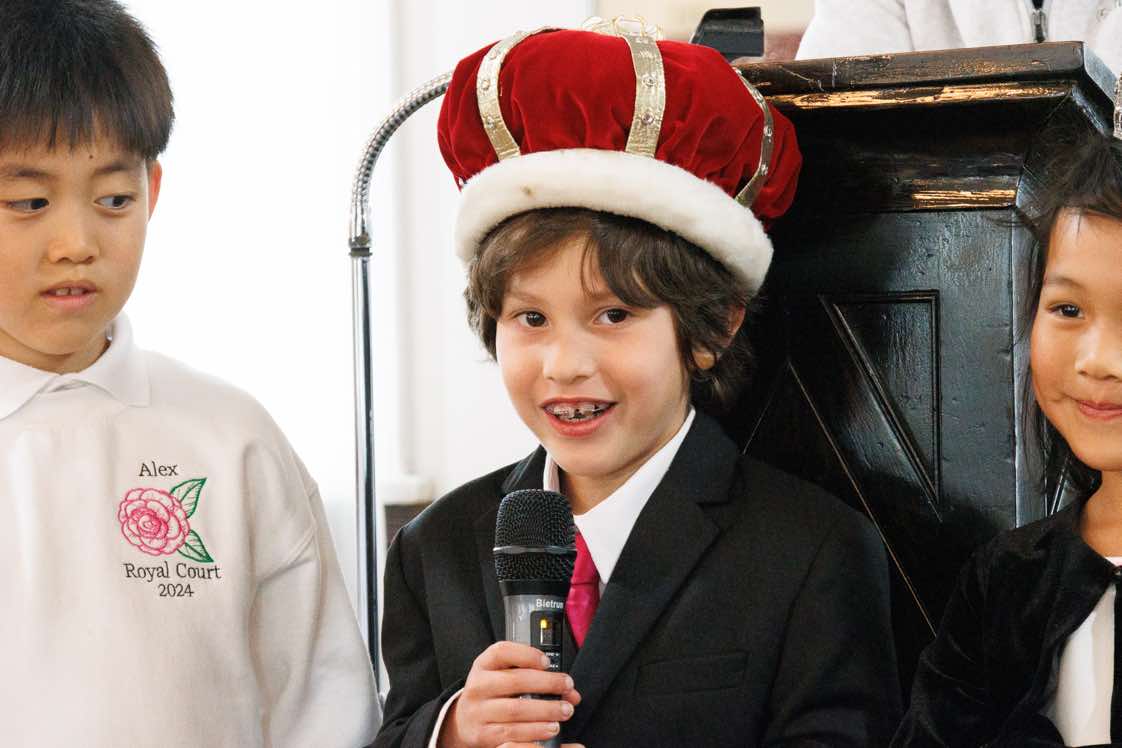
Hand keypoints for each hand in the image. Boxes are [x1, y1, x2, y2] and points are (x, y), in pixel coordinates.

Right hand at [439, 641, 581, 747]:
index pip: (502, 652)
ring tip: (565, 710)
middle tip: (567, 687)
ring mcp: (478, 711)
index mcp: (484, 665)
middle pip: (515, 680)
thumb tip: (569, 690)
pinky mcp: (482, 733)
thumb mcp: (503, 676)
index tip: (547, 662)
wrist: (464, 720)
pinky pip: (512, 733)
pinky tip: (550, 728)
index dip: (527, 654)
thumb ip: (532, 675)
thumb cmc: (492, 694)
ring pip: (516, 709)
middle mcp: (478, 686)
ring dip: (546, 710)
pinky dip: (535, 731)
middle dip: (547, 684)